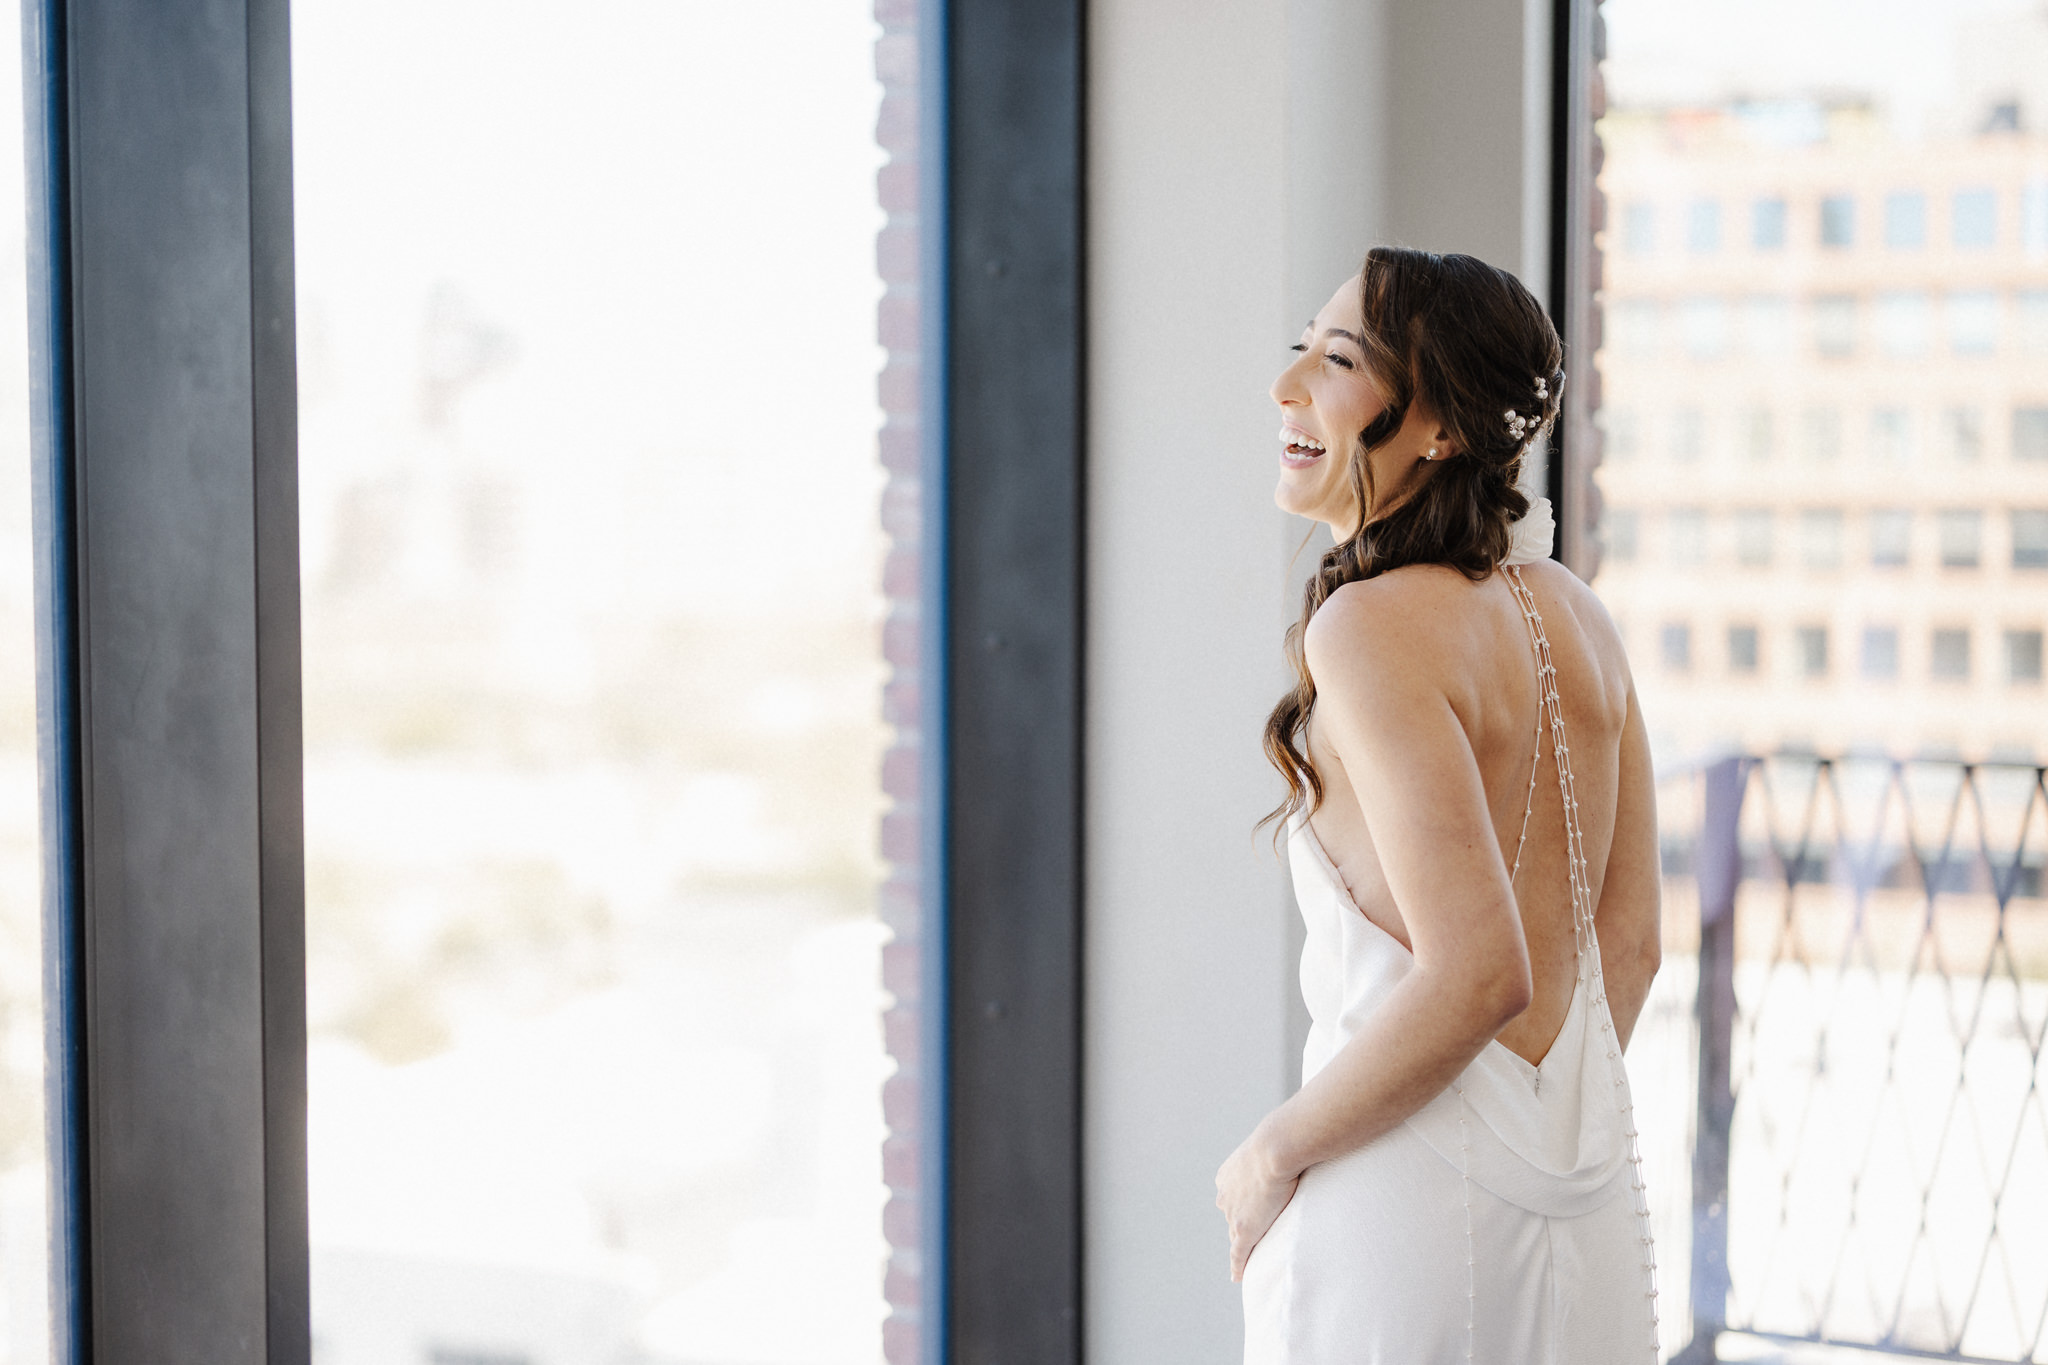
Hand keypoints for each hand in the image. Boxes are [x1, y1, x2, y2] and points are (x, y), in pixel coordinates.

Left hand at [1215, 1127, 1299, 1282]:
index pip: (1233, 1198)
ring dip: (1245, 1244)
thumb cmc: (1283, 1140)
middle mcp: (1225, 1196)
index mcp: (1228, 1175)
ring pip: (1237, 1235)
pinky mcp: (1245, 1230)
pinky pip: (1238, 1253)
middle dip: (1242, 1224)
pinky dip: (1238, 1265)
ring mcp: (1234, 1214)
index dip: (1242, 1206)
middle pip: (1232, 1217)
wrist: (1277, 1149)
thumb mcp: (1274, 1144)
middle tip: (1258, 1231)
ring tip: (1254, 1256)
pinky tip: (1237, 1276)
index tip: (1251, 1211)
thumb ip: (1280, 1150)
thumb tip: (1301, 1139)